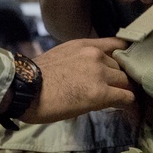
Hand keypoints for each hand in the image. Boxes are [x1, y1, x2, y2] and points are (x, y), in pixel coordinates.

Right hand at [20, 37, 135, 123]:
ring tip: (121, 101)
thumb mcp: (61, 55)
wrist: (25, 89)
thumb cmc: (36, 77)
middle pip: (123, 67)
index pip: (118, 44)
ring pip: (126, 82)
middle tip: (119, 90)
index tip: (127, 67)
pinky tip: (124, 109)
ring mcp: (100, 73)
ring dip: (124, 91)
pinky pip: (126, 97)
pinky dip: (127, 104)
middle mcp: (96, 55)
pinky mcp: (101, 93)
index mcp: (85, 45)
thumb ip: (80, 59)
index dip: (125, 58)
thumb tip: (90, 73)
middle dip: (122, 78)